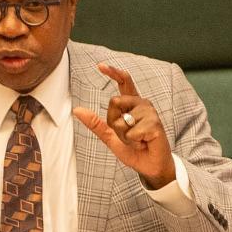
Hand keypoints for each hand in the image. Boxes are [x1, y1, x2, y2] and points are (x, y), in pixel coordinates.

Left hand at [72, 62, 176, 188]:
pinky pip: (131, 132)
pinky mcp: (155, 124)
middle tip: (126, 135)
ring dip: (124, 136)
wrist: (150, 166)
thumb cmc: (134, 150)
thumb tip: (77, 110)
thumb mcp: (110, 136)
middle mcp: (142, 104)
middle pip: (114, 101)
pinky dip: (133, 142)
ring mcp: (150, 113)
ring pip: (122, 121)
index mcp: (132, 104)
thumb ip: (96, 123)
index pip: (124, 82)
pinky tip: (144, 143)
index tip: (100, 65)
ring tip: (137, 140)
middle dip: (113, 122)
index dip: (113, 72)